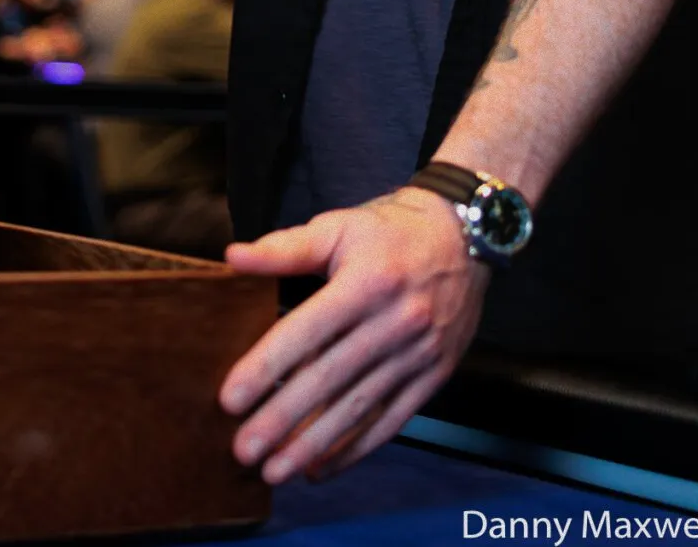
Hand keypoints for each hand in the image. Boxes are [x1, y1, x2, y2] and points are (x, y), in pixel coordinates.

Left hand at [219, 188, 487, 483]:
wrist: (467, 237)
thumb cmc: (391, 230)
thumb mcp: (338, 227)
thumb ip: (285, 248)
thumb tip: (232, 256)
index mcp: (365, 283)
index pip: (306, 331)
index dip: (266, 367)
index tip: (230, 399)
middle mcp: (394, 323)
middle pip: (330, 379)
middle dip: (283, 419)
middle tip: (244, 450)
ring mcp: (417, 354)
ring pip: (359, 407)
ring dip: (315, 444)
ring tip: (276, 470)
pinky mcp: (433, 375)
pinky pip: (392, 420)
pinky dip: (356, 448)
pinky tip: (322, 467)